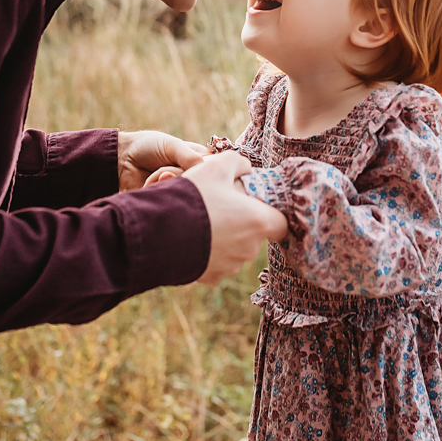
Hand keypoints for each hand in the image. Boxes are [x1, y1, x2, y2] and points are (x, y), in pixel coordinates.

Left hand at [117, 131, 208, 191]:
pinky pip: (170, 200)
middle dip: (179, 174)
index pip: (212, 166)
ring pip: (184, 191)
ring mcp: (179, 189)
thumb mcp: (171, 146)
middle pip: (198, 181)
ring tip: (155, 174)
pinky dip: (158, 189)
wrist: (120, 160)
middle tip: (165, 170)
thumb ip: (190, 156)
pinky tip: (149, 183)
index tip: (190, 165)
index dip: (202, 168)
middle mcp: (191, 175)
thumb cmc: (147, 147)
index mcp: (197, 159)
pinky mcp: (167, 202)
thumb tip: (205, 169)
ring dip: (166, 181)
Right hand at [181, 150, 288, 283]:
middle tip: (221, 205)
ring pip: (235, 248)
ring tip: (201, 218)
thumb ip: (239, 163)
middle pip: (255, 234)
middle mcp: (249, 249)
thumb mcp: (217, 165)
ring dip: (224, 235)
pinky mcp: (210, 277)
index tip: (257, 204)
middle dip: (242, 221)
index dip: (272, 213)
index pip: (282, 224)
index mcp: (258, 222)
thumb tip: (245, 169)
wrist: (159, 231)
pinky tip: (191, 236)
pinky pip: (215, 261)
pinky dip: (207, 250)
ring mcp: (230, 266)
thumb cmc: (193, 195)